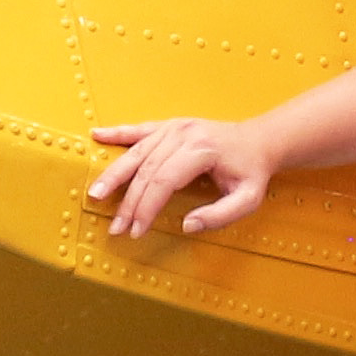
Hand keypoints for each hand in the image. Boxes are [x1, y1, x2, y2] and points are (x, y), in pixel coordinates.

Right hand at [88, 116, 276, 237]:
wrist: (259, 141)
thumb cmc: (251, 172)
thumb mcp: (248, 200)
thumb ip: (220, 216)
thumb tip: (188, 226)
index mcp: (202, 150)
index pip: (164, 181)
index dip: (147, 208)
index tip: (136, 230)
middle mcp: (184, 134)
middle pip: (147, 170)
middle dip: (129, 201)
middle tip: (116, 227)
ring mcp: (174, 127)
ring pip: (137, 152)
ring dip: (114, 174)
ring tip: (96, 193)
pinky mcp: (169, 125)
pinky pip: (139, 129)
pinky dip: (116, 133)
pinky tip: (97, 135)